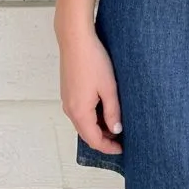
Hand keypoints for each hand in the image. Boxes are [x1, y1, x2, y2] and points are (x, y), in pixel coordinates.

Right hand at [57, 24, 123, 154]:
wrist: (75, 40)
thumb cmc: (93, 61)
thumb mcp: (109, 88)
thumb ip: (113, 111)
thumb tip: (116, 130)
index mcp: (79, 112)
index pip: (94, 139)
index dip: (108, 147)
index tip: (122, 148)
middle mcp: (69, 109)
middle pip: (86, 133)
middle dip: (103, 138)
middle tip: (121, 137)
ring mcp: (66, 100)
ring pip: (83, 122)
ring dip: (97, 126)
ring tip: (115, 122)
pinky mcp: (67, 90)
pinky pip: (79, 111)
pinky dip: (91, 116)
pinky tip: (104, 107)